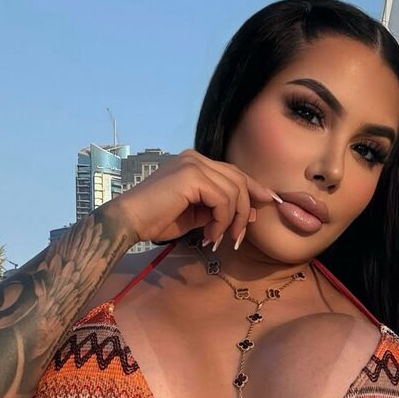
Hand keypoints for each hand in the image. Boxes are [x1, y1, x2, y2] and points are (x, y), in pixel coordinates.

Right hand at [118, 149, 279, 247]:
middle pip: (238, 180)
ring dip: (232, 221)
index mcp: (195, 163)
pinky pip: (223, 199)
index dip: (254, 188)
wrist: (129, 221)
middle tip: (238, 237)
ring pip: (234, 191)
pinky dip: (221, 220)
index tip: (269, 204)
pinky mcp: (191, 176)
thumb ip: (219, 209)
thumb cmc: (157, 220)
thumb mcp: (196, 215)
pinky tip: (209, 235)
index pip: (234, 173)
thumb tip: (249, 213)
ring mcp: (193, 164)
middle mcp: (196, 158)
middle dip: (246, 211)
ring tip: (218, 239)